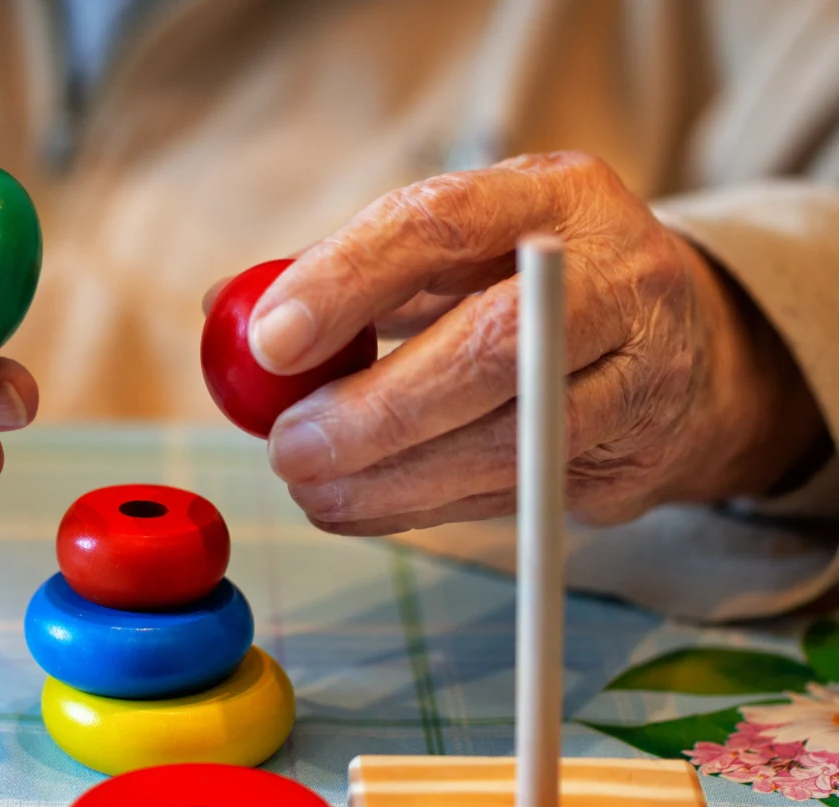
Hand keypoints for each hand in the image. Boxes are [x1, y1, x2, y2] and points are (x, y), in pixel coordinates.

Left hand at [229, 152, 824, 533]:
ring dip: (393, 480)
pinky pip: (520, 495)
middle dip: (375, 409)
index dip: (348, 281)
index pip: (442, 223)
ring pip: (513, 442)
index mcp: (551, 195)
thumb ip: (349, 272)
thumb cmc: (524, 287)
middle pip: (491, 347)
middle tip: (289, 447)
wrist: (680, 346)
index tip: (270, 342)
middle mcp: (615, 273)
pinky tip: (360, 507)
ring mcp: (642, 369)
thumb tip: (227, 308)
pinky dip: (426, 510)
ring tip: (311, 489)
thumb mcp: (454, 250)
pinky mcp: (640, 455)